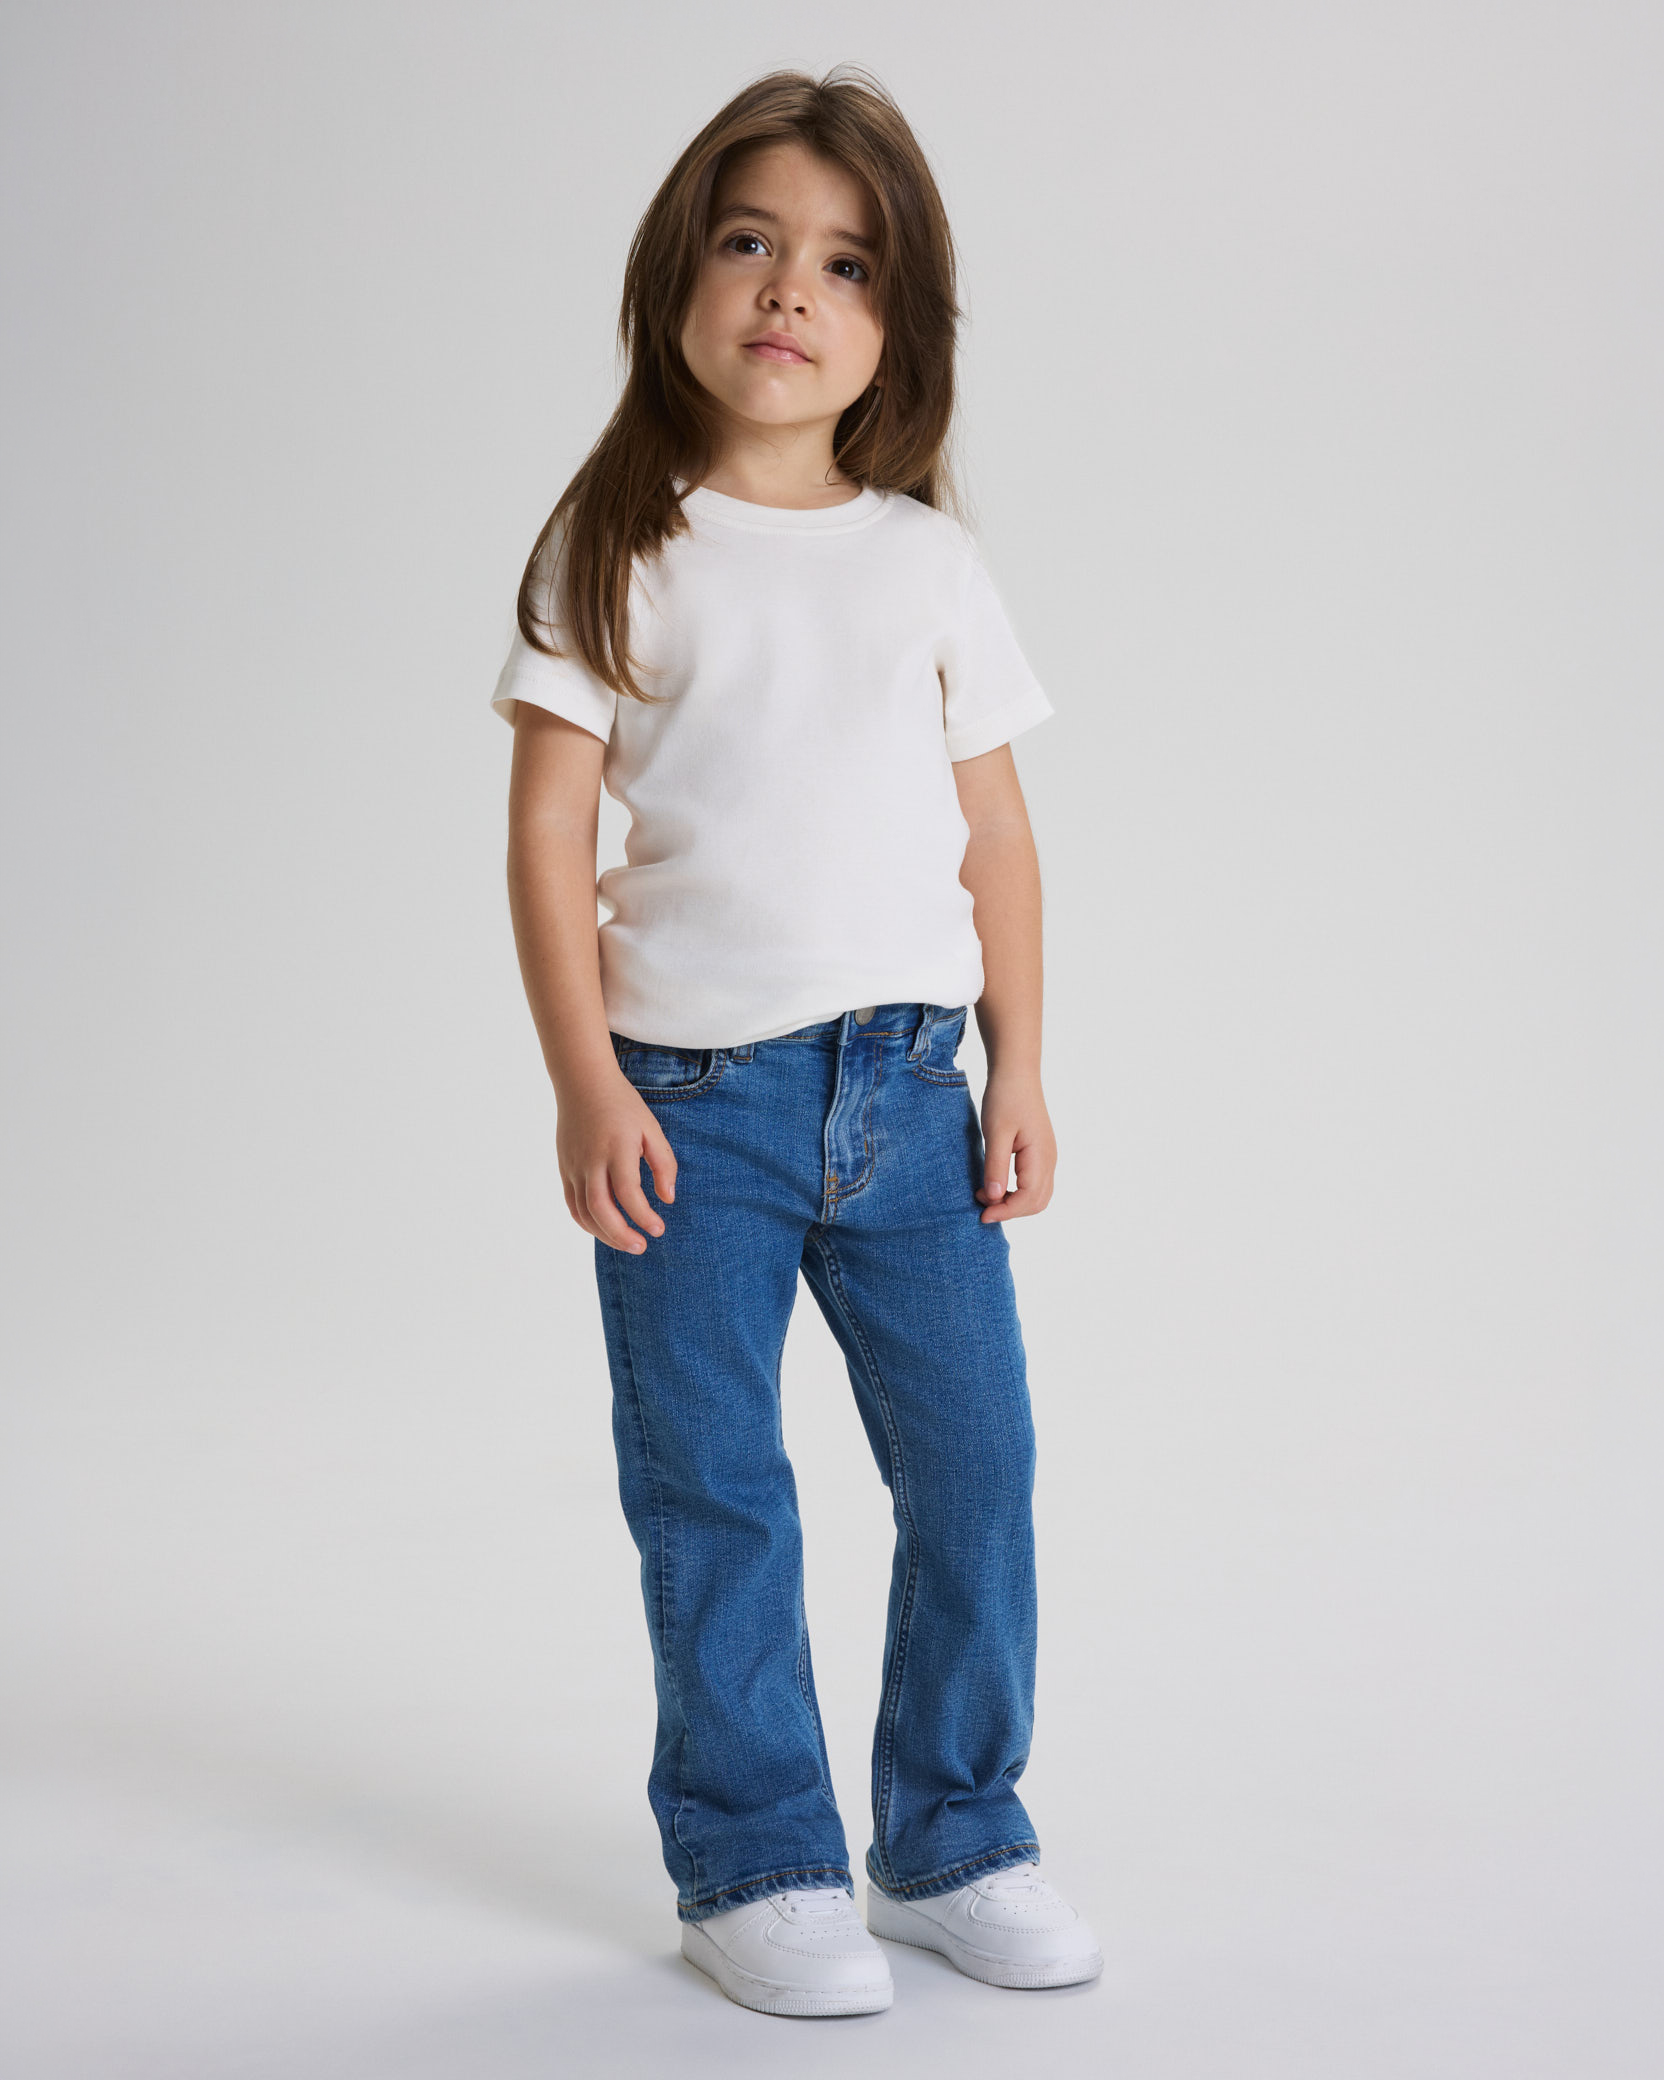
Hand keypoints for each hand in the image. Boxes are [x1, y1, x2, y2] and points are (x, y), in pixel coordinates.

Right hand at [555, 1065, 677, 1253]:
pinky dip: (587, 1223)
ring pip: (584, 1211)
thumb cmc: (622, 1105)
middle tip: (642, 1247)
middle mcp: (591, 1160)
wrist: (582, 1083)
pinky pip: (573, 1204)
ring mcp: (574, 1166)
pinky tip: (605, 1230)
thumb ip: (663, 1163)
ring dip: (605, 1234)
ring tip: (627, 1243)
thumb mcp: (651, 1128)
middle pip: (601, 1208)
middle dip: (621, 1235)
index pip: (628, 1193)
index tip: (659, 1229)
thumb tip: (668, 1199)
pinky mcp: (564, 1169)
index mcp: (616, 1148)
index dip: (644, 1216)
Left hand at [974, 1065, 1055, 1222]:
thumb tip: (994, 1199)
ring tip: (986, 1196)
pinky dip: (1017, 1193)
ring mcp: (1047, 1157)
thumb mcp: (995, 1133)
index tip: (982, 1214)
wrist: (1016, 1072)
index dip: (1005, 1212)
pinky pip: (1034, 1184)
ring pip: (1038, 1196)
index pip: (1028, 1199)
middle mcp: (1049, 1160)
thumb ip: (995, 1167)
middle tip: (982, 1207)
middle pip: (1037, 1203)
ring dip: (1014, 1203)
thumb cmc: (1005, 1098)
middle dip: (1010, 1211)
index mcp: (1040, 1156)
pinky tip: (994, 1184)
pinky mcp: (1040, 1153)